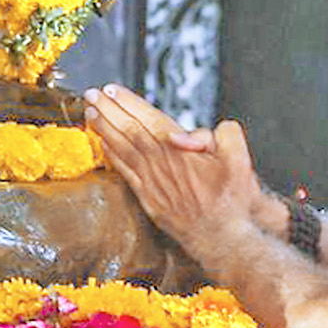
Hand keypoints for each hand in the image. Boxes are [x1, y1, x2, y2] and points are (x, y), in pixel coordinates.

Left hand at [85, 84, 259, 252]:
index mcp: (179, 149)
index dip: (128, 102)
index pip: (148, 118)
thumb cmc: (231, 200)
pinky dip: (111, 157)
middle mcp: (160, 163)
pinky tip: (102, 146)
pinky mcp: (147, 198)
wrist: (222, 238)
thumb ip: (222, 134)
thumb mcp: (238, 158)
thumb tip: (191, 133)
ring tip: (89, 114)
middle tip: (91, 94)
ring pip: (121, 149)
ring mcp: (151, 182)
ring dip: (104, 130)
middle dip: (108, 110)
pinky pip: (123, 172)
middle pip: (128, 130)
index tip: (111, 89)